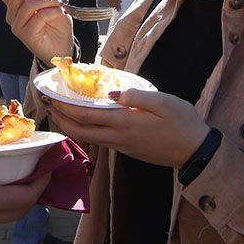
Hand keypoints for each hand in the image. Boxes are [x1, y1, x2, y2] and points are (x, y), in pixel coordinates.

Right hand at [0, 0, 72, 64]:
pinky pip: (39, 16)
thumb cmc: (55, 23)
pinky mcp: (26, 35)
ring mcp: (17, 25)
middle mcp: (12, 13)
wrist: (63, 46)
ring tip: (61, 2)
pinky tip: (60, 12)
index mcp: (14, 2)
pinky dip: (53, 11)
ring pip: (29, 3)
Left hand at [43, 88, 209, 168]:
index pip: (85, 115)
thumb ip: (136, 96)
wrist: (195, 152)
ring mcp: (122, 146)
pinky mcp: (127, 150)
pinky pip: (99, 140)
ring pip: (88, 137)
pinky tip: (86, 120)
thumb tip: (112, 92)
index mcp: (125, 123)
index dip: (65, 107)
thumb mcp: (163, 102)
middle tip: (48, 104)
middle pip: (80, 131)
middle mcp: (119, 137)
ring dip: (71, 125)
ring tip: (61, 111)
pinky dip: (85, 130)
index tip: (51, 97)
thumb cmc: (183, 123)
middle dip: (60, 118)